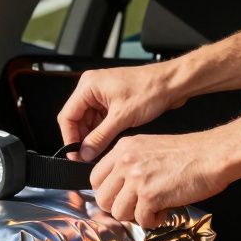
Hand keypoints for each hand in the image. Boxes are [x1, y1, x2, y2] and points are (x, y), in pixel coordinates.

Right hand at [57, 62, 183, 160]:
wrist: (172, 83)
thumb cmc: (151, 89)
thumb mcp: (122, 118)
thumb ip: (100, 137)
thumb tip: (85, 153)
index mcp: (88, 86)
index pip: (67, 116)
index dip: (70, 138)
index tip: (75, 154)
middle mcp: (92, 88)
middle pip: (76, 119)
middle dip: (82, 139)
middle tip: (87, 157)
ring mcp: (102, 94)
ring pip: (88, 121)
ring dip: (93, 137)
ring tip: (99, 152)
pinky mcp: (112, 101)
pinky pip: (100, 120)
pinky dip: (102, 132)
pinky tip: (107, 143)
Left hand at [90, 133, 231, 227]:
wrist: (212, 155)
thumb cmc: (188, 153)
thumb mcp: (149, 148)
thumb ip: (129, 164)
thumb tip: (118, 189)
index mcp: (122, 149)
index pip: (95, 178)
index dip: (108, 192)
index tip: (121, 197)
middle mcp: (125, 162)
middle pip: (102, 198)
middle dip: (119, 207)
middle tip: (138, 206)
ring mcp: (136, 179)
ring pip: (118, 212)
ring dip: (136, 215)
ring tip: (154, 207)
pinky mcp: (150, 196)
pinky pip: (141, 220)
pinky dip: (153, 220)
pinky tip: (165, 209)